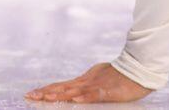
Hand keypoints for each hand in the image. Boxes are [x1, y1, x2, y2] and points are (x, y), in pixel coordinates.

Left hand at [25, 62, 153, 103]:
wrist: (138, 68)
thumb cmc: (121, 76)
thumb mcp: (100, 79)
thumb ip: (88, 86)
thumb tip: (76, 94)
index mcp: (84, 80)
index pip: (61, 86)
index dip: (47, 89)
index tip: (32, 93)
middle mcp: (86, 82)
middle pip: (62, 88)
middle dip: (45, 92)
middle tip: (29, 96)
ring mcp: (96, 85)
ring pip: (74, 91)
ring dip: (59, 94)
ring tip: (44, 98)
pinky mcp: (107, 90)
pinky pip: (94, 94)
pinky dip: (84, 97)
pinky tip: (74, 100)